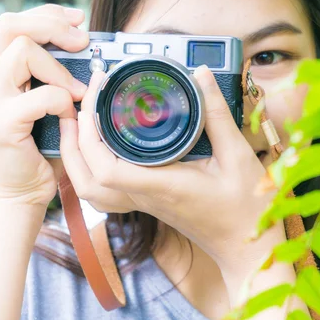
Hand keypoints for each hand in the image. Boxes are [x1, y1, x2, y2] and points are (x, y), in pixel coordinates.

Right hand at [0, 5, 87, 206]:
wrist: (16, 193)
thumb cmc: (37, 150)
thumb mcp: (46, 106)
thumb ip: (56, 79)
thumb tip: (87, 51)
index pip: (13, 23)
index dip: (47, 15)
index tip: (78, 20)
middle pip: (11, 25)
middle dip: (52, 25)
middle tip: (83, 40)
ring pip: (23, 51)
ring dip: (59, 68)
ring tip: (78, 90)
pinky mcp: (0, 124)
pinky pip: (40, 95)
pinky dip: (61, 101)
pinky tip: (68, 115)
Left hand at [60, 65, 282, 271]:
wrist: (244, 244)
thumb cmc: (245, 206)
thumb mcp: (237, 155)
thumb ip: (217, 114)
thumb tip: (200, 74)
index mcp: (162, 185)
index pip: (107, 169)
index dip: (90, 136)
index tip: (95, 101)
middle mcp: (145, 197)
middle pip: (87, 180)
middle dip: (74, 141)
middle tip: (82, 104)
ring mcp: (143, 203)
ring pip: (91, 190)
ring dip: (77, 158)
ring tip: (82, 123)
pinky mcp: (146, 203)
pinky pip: (105, 193)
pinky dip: (91, 170)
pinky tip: (100, 149)